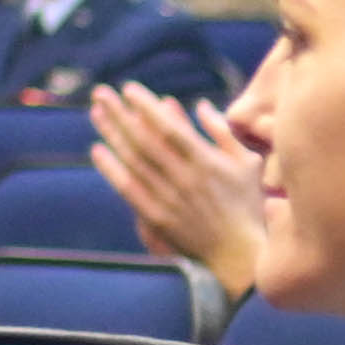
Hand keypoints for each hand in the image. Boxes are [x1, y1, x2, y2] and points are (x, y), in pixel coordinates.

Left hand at [91, 82, 265, 276]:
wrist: (240, 256)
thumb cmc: (248, 207)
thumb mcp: (247, 163)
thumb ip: (222, 132)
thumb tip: (199, 105)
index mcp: (207, 162)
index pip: (169, 128)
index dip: (147, 107)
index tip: (129, 88)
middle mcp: (183, 179)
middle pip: (144, 140)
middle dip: (121, 114)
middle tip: (101, 93)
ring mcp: (168, 199)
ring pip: (133, 161)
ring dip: (112, 134)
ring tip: (96, 112)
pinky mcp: (157, 218)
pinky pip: (128, 189)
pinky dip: (111, 169)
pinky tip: (98, 151)